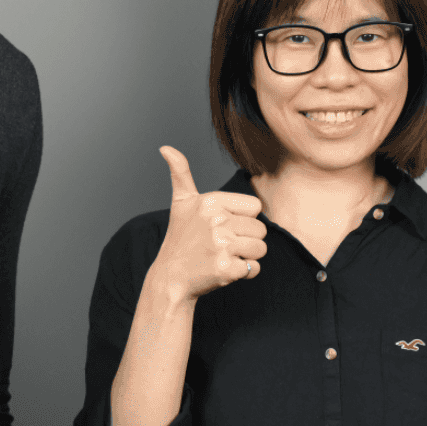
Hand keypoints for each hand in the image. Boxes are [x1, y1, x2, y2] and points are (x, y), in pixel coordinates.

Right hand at [149, 146, 265, 299]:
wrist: (170, 277)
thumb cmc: (181, 238)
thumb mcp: (181, 202)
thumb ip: (181, 173)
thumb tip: (166, 148)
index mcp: (211, 202)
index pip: (255, 208)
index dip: (242, 219)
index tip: (222, 226)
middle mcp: (216, 221)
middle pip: (260, 230)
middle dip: (246, 239)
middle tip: (221, 245)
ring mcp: (221, 246)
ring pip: (260, 249)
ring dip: (247, 256)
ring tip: (224, 256)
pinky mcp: (226, 269)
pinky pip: (254, 268)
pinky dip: (244, 272)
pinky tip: (225, 270)